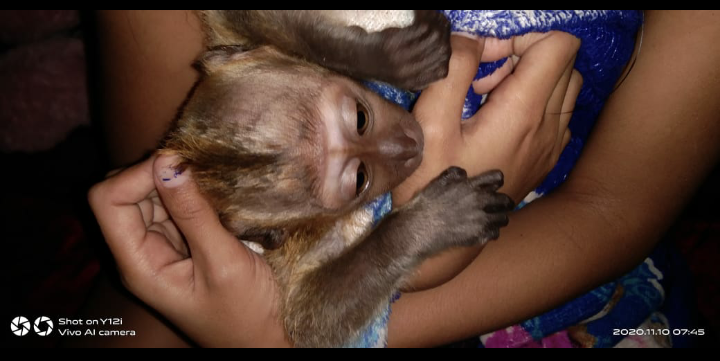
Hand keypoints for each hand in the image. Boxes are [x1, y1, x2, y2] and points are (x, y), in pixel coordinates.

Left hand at [88, 154, 288, 346]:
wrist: (262, 339)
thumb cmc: (244, 312)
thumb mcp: (222, 262)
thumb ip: (194, 213)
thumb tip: (169, 160)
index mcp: (138, 264)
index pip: (107, 201)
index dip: (136, 175)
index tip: (180, 164)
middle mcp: (140, 252)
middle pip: (121, 193)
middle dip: (154, 173)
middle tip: (197, 168)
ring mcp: (160, 246)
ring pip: (147, 194)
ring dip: (173, 180)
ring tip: (210, 179)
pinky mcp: (181, 242)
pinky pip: (172, 204)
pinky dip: (187, 190)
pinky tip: (213, 191)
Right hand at [394, 32, 581, 290]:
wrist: (446, 237)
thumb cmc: (432, 184)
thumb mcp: (431, 120)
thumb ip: (454, 68)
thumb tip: (473, 41)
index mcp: (524, 112)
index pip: (560, 45)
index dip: (523, 38)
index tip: (486, 59)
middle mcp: (549, 127)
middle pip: (565, 61)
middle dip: (525, 56)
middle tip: (482, 80)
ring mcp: (552, 145)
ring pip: (565, 86)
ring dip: (532, 78)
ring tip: (489, 97)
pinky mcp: (547, 157)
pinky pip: (558, 113)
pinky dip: (535, 102)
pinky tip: (498, 120)